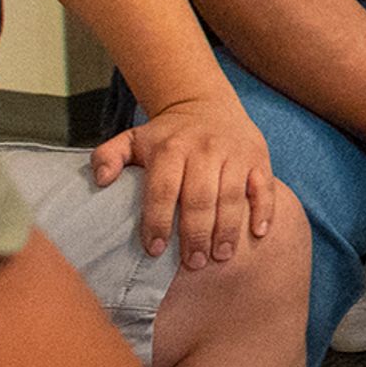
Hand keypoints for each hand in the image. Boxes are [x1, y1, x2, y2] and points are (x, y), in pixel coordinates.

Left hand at [97, 88, 280, 269]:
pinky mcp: (259, 157)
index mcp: (171, 148)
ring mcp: (235, 153)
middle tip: (193, 263)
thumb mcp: (132, 138)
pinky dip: (264, 211)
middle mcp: (205, 149)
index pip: (163, 190)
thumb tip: (101, 181)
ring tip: (219, 256)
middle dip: (195, 235)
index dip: (158, 222)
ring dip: (227, 231)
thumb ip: (109, 157)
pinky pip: (264, 187)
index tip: (155, 250)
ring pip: (233, 197)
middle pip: (200, 199)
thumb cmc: (166, 135)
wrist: (206, 103)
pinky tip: (258, 233)